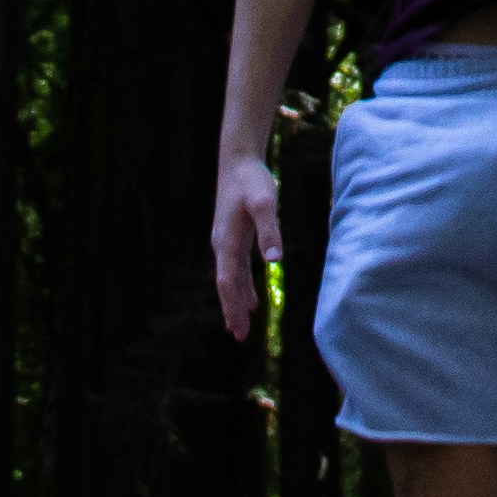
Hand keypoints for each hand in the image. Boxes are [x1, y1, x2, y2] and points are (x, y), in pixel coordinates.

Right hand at [210, 147, 286, 343]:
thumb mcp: (264, 202)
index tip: (237, 326)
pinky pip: (235, 269)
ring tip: (241, 327)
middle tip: (239, 336)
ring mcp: (225, 241)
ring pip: (230, 279)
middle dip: (232, 310)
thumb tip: (274, 261)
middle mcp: (222, 244)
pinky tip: (250, 300)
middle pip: (226, 284)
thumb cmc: (251, 180)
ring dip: (236, 302)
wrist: (238, 159)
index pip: (228, 280)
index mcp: (226, 241)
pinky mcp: (232, 237)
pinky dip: (241, 286)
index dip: (232, 305)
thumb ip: (269, 230)